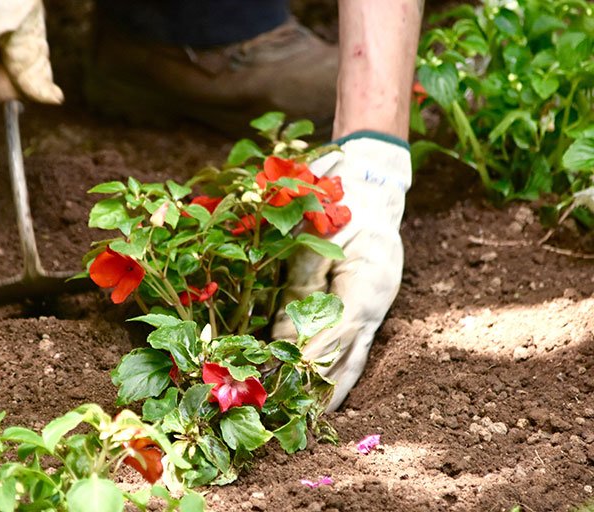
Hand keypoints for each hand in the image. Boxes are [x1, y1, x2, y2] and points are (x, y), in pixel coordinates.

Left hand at [271, 134, 411, 410]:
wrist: (373, 191)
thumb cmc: (341, 206)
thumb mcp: (316, 238)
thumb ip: (300, 287)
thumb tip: (279, 337)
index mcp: (367, 282)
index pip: (337, 331)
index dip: (311, 358)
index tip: (288, 382)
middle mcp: (374, 304)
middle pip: (347, 356)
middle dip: (321, 390)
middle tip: (298, 420)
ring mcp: (374, 311)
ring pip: (351, 359)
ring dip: (330, 391)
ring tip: (309, 422)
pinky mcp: (366, 312)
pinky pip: (351, 350)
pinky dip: (336, 374)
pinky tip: (322, 398)